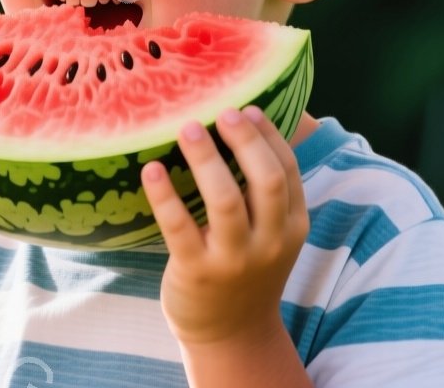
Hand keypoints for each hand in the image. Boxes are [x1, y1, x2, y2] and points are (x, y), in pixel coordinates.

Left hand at [142, 106, 308, 346]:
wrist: (231, 333)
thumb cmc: (247, 268)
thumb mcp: (272, 234)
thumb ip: (267, 192)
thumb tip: (246, 124)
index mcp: (293, 227)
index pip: (287, 171)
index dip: (268, 136)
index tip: (246, 109)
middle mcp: (269, 242)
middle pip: (265, 180)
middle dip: (244, 141)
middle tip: (221, 112)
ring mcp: (234, 259)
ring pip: (225, 200)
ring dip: (206, 159)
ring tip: (187, 128)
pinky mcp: (196, 271)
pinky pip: (179, 226)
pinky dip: (164, 195)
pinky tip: (151, 170)